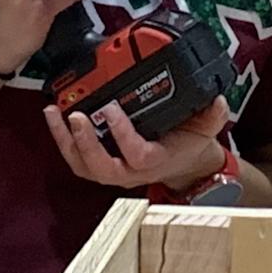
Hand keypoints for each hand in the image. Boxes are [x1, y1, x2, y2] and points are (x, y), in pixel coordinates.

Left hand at [44, 96, 232, 190]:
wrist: (180, 163)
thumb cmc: (186, 144)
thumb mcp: (205, 129)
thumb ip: (212, 116)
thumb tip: (217, 101)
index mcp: (155, 161)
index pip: (137, 155)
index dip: (122, 135)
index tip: (112, 109)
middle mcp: (130, 171)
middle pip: (101, 168)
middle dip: (85, 143)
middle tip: (76, 116)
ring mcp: (113, 170)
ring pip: (83, 166)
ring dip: (66, 141)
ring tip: (54, 113)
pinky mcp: (100, 164)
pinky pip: (77, 159)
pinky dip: (63, 140)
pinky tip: (55, 117)